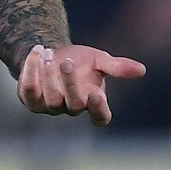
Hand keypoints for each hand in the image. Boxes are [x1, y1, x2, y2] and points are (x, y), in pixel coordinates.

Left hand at [17, 44, 146, 126]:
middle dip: (70, 84)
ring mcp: (50, 107)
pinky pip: (29, 90)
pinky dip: (31, 71)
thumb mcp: (99, 61)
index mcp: (93, 102)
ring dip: (49, 75)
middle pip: (74, 105)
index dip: (98, 110)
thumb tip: (141, 70)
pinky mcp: (31, 100)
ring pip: (50, 99)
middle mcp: (72, 108)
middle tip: (67, 62)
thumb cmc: (80, 61)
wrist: (51, 54)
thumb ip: (117, 67)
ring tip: (48, 52)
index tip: (96, 95)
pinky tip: (36, 52)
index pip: (100, 117)